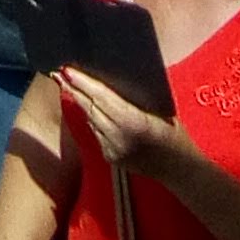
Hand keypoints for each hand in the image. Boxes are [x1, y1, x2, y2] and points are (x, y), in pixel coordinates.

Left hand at [60, 68, 182, 175]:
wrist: (180, 169)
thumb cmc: (173, 132)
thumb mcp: (159, 109)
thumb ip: (134, 97)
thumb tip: (111, 76)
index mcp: (133, 122)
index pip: (101, 97)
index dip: (83, 82)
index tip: (67, 69)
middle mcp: (119, 137)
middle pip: (90, 107)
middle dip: (74, 89)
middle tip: (59, 72)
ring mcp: (113, 150)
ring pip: (91, 120)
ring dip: (81, 103)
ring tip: (69, 84)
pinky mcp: (110, 158)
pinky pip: (97, 132)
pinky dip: (93, 119)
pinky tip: (88, 107)